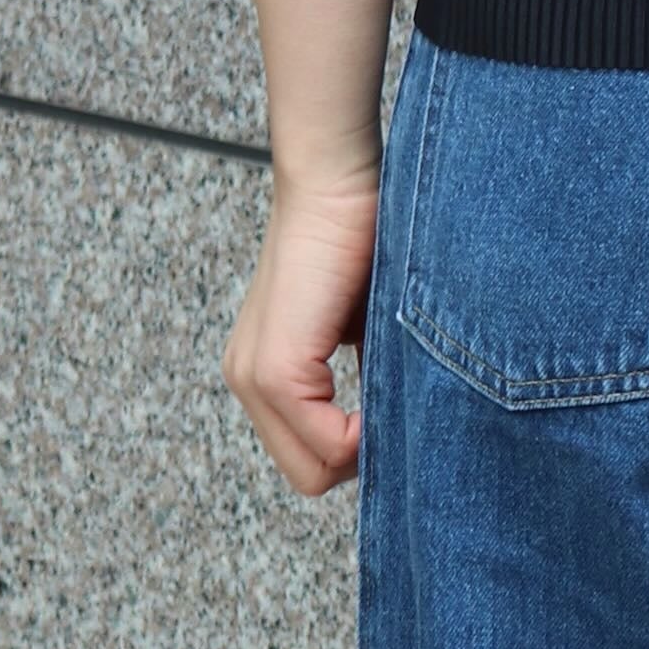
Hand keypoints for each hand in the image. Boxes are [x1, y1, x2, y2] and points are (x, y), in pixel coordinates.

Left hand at [226, 163, 379, 494]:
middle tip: (400, 410)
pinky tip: (390, 389)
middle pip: (309, 474)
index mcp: (264, 370)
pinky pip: (327, 442)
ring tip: (396, 392)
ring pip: (315, 468)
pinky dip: (366, 433)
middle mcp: (247, 379)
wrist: (337, 174)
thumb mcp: (364, 323)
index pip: (309, 457)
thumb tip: (398, 434)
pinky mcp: (277, 367)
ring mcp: (255, 377)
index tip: (399, 413)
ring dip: (365, 443)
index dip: (361, 449)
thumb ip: (366, 378)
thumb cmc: (363, 231)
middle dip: (362, 456)